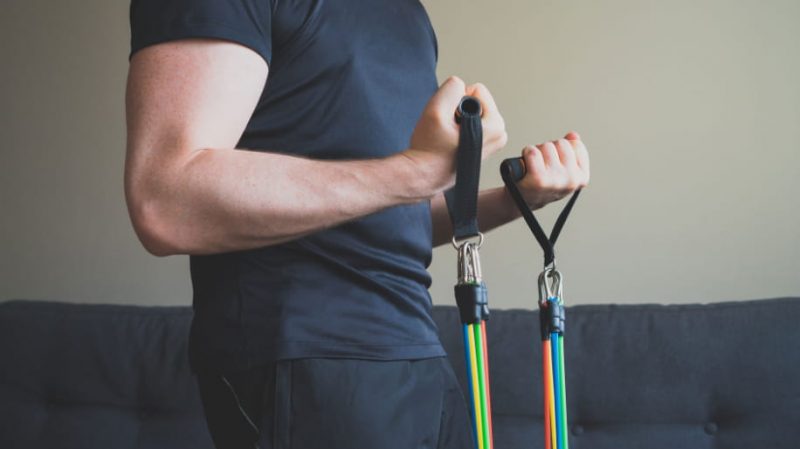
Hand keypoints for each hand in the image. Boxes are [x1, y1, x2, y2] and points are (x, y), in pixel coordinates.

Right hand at [405, 76, 507, 193]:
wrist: (421, 175)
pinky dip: (457, 128)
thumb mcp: (436, 110)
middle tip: (447, 128)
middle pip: (476, 100)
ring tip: (447, 135)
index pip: (477, 90)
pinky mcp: (482, 146)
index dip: (456, 100)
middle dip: (458, 109)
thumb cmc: (428, 151)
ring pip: (471, 111)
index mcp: (495, 127)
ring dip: (456, 119)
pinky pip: (469, 122)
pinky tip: (449, 141)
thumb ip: (452, 88)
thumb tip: (459, 85)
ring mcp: (491, 142)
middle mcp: (498, 135)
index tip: (449, 120)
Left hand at [517, 131, 589, 207]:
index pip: (576, 145)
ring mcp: (555, 180)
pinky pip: (532, 152)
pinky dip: (526, 153)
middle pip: (561, 143)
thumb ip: (571, 150)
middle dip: (549, 149)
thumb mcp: (562, 169)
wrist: (519, 201)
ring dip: (536, 151)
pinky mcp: (538, 179)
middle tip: (541, 164)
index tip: (555, 162)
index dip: (562, 149)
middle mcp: (571, 180)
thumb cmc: (542, 182)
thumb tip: (573, 135)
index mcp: (581, 177)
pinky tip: (524, 165)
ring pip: (546, 146)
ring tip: (533, 166)